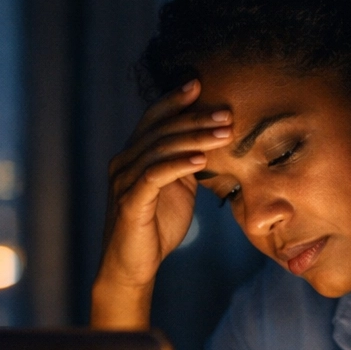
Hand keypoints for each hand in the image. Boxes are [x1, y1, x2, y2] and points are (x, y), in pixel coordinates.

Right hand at [91, 79, 232, 327]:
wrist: (133, 266)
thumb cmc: (156, 228)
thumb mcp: (177, 190)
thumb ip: (186, 165)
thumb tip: (210, 144)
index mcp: (134, 156)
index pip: (153, 118)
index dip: (174, 100)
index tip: (199, 83)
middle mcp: (124, 162)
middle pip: (160, 129)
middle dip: (194, 118)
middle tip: (226, 113)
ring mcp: (124, 181)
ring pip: (160, 148)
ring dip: (194, 138)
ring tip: (224, 133)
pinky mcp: (130, 202)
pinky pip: (155, 175)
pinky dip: (179, 164)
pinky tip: (201, 159)